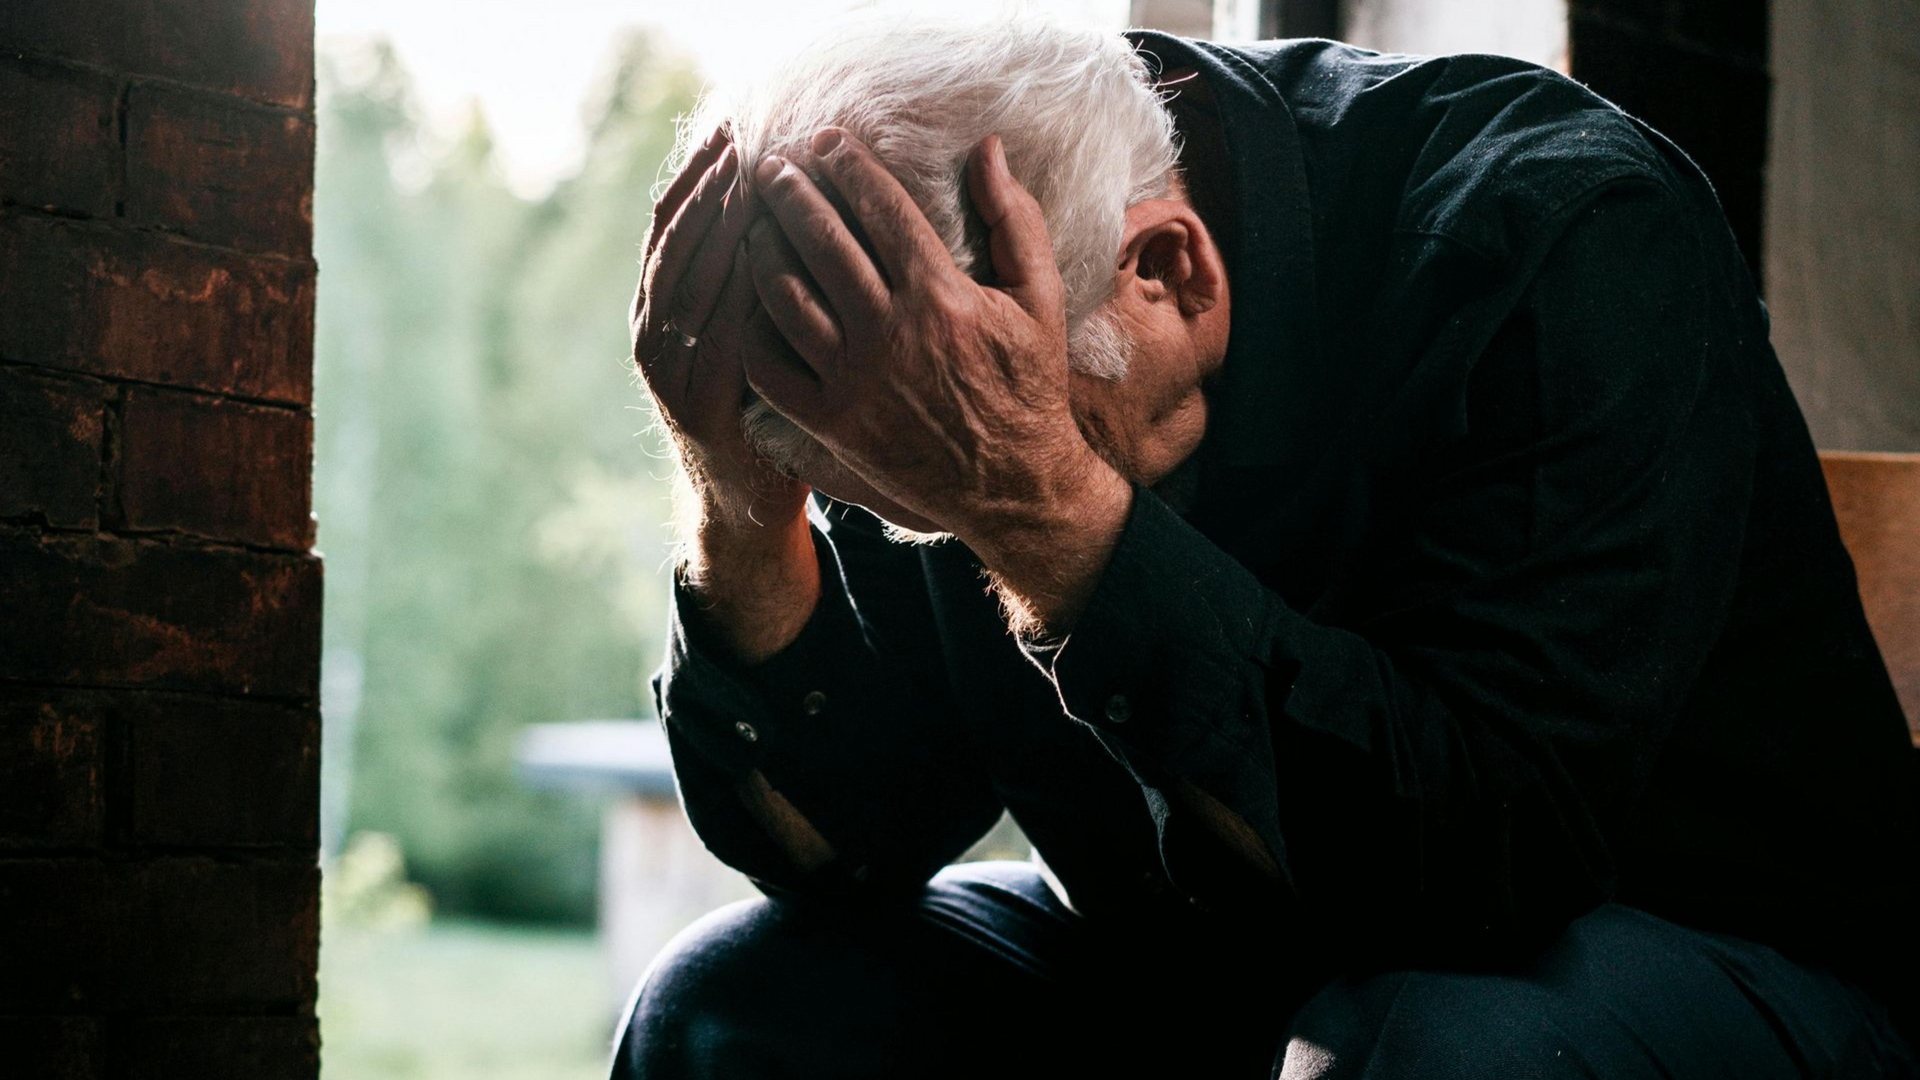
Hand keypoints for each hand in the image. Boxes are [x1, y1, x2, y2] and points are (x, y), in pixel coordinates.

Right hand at [630, 123, 809, 540]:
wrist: (745, 503)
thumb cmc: (759, 411)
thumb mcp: (742, 340)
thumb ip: (742, 285)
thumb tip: (769, 208)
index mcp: (657, 312)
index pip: (669, 226)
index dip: (694, 174)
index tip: (727, 127)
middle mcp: (653, 334)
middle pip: (675, 241)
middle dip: (706, 184)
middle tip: (739, 133)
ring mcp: (669, 370)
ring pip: (688, 279)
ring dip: (715, 224)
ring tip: (746, 173)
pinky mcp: (696, 402)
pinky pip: (714, 332)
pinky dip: (732, 287)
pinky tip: (757, 250)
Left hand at [739, 129, 1121, 553]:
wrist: (1013, 484)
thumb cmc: (1029, 385)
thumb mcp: (1041, 299)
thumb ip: (1014, 220)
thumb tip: (988, 149)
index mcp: (941, 296)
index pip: (880, 209)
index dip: (846, 165)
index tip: (824, 140)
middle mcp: (890, 335)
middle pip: (820, 241)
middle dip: (788, 193)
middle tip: (771, 168)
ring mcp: (853, 381)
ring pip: (784, 297)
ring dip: (762, 250)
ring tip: (755, 225)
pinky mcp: (830, 422)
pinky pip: (769, 365)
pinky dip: (753, 326)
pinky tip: (754, 301)